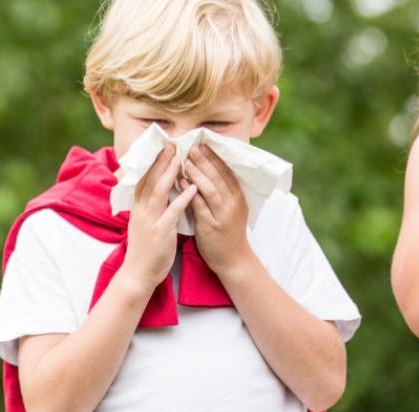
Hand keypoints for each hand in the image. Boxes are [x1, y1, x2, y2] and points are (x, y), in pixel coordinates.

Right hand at [122, 145, 197, 290]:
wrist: (138, 274)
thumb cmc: (144, 250)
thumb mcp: (144, 224)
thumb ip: (150, 208)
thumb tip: (157, 193)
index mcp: (138, 208)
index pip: (143, 179)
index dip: (152, 162)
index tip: (161, 147)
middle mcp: (142, 211)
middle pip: (149, 180)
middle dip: (160, 161)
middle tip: (171, 144)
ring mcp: (150, 221)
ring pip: (158, 192)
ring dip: (169, 174)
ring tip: (180, 159)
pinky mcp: (161, 232)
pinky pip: (172, 212)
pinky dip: (182, 199)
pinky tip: (192, 188)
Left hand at [183, 144, 253, 274]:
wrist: (233, 260)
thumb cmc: (228, 233)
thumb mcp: (229, 209)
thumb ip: (221, 192)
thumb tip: (206, 172)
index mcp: (238, 196)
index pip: (226, 171)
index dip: (214, 157)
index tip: (202, 143)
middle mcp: (233, 203)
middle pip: (218, 176)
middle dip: (205, 160)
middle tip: (192, 146)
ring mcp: (223, 214)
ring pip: (210, 188)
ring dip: (197, 173)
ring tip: (185, 161)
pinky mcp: (212, 225)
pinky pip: (200, 205)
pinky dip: (190, 193)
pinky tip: (181, 183)